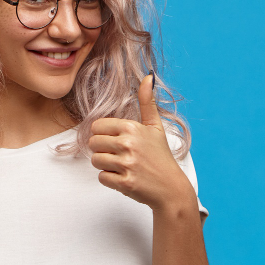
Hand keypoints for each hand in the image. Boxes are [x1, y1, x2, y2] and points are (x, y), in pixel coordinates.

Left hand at [88, 73, 195, 211]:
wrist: (171, 188)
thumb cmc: (161, 156)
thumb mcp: (155, 127)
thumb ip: (147, 102)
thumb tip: (148, 76)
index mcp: (132, 128)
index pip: (97, 127)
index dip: (103, 135)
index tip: (116, 141)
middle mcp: (129, 144)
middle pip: (93, 143)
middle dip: (102, 150)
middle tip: (119, 156)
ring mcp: (127, 164)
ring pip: (95, 160)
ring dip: (105, 165)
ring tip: (121, 166)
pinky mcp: (125, 183)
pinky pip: (102, 177)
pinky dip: (110, 180)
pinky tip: (124, 177)